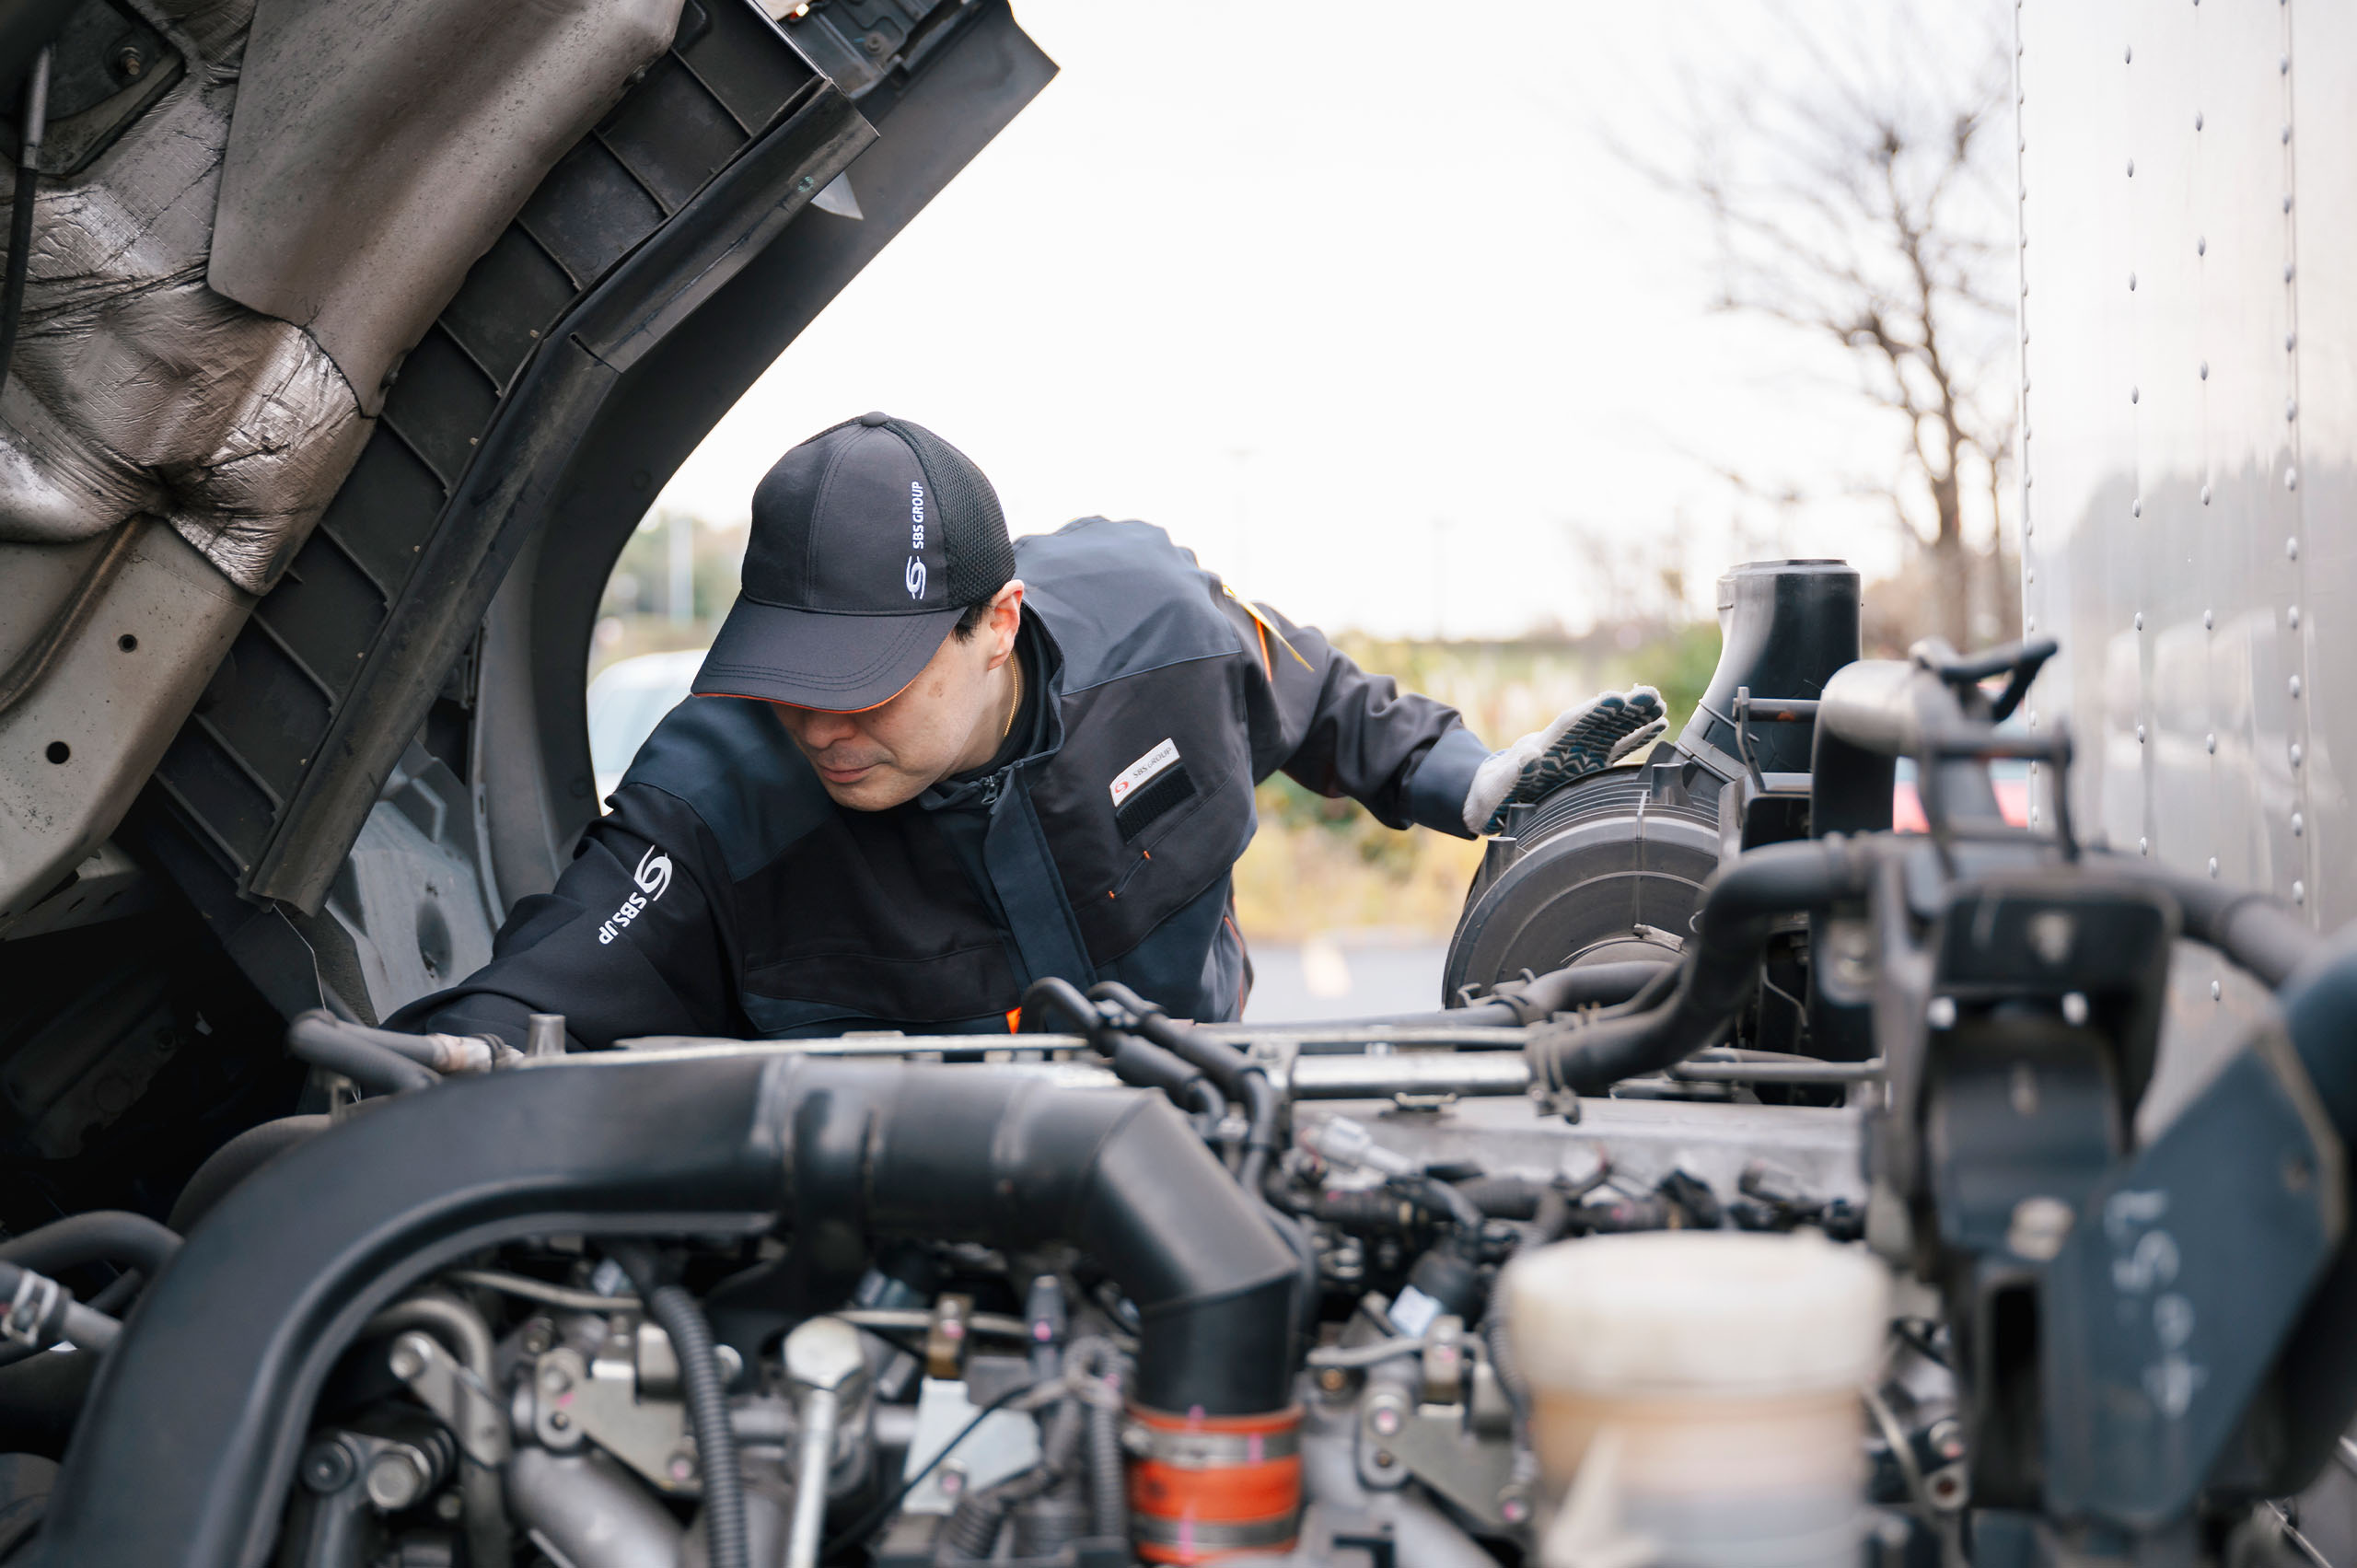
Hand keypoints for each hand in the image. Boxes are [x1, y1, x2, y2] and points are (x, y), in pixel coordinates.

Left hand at [1461, 687, 1665, 834]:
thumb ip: (1515, 771)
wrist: (1497, 797)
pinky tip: (1660, 725)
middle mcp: (1569, 743)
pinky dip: (1639, 736)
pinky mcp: (1593, 763)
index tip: (1614, 699)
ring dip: (1635, 716)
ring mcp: (1583, 751)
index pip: (1572, 723)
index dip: (1592, 711)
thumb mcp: (1499, 784)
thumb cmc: (1496, 792)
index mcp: (1545, 744)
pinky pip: (1620, 746)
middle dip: (1623, 708)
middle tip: (1651, 695)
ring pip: (1613, 728)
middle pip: (1599, 720)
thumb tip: (1529, 757)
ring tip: (1660, 704)